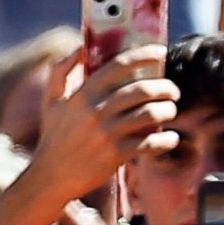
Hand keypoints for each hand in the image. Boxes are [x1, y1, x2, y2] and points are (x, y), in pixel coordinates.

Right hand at [32, 46, 179, 198]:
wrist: (50, 177)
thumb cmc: (54, 136)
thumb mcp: (51, 102)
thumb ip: (60, 72)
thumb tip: (78, 47)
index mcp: (83, 94)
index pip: (119, 65)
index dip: (144, 55)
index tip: (161, 51)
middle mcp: (96, 111)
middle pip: (142, 90)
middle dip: (165, 87)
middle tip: (172, 91)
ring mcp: (107, 133)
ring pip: (151, 114)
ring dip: (168, 110)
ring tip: (170, 111)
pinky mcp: (116, 154)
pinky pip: (151, 142)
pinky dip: (167, 139)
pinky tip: (170, 138)